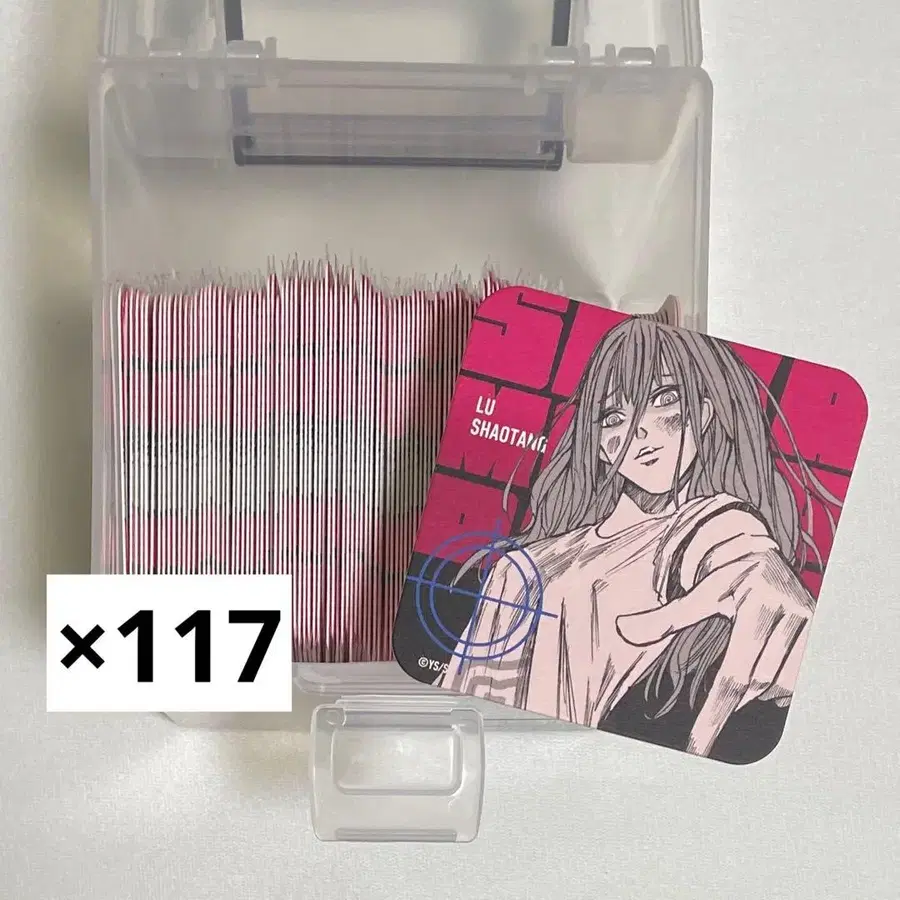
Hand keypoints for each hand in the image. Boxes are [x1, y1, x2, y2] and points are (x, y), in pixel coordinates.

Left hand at [615, 548, 813, 757]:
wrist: (759, 551)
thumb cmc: (723, 574)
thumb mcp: (697, 592)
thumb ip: (664, 617)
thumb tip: (625, 629)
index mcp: (756, 603)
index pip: (734, 675)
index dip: (715, 715)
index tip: (699, 746)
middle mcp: (790, 613)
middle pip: (758, 683)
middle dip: (730, 699)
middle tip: (708, 714)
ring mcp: (809, 623)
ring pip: (780, 684)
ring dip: (757, 687)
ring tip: (736, 671)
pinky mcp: (819, 632)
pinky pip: (796, 678)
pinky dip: (777, 683)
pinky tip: (762, 671)